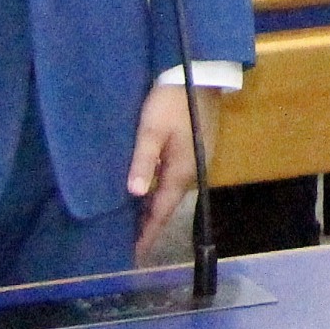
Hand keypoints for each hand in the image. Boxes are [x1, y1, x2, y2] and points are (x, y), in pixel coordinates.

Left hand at [128, 81, 217, 250]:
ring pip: (171, 193)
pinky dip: (160, 192)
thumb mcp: (152, 130)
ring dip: (153, 208)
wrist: (201, 73)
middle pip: (167, 205)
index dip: (147, 234)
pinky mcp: (195, 149)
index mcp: (182, 171)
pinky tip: (148, 191)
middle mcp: (192, 171)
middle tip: (128, 243)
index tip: (134, 255)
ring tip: (134, 223)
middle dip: (149, 225)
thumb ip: (143, 161)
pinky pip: (174, 180)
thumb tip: (134, 194)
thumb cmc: (172, 101)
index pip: (161, 212)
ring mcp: (197, 159)